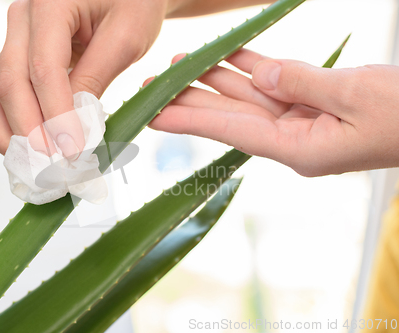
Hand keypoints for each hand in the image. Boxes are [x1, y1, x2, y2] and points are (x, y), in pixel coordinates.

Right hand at [0, 0, 167, 156]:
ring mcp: (13, 36)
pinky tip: (25, 146)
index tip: (73, 151)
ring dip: (9, 132)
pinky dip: (6, 121)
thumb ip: (96, 76)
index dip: (56, 116)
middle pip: (10, 83)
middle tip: (53, 167)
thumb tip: (74, 125)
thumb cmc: (132, 3)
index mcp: (51, 3)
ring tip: (33, 164)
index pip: (44, 69)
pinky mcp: (16, 55)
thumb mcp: (126, 37)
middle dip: (31, 131)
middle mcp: (22, 18)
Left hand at [148, 49, 398, 175]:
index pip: (230, 131)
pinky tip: (225, 56)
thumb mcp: (357, 96)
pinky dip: (250, 67)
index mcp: (299, 149)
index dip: (189, 120)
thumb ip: (302, 83)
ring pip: (247, 96)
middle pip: (229, 115)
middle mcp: (292, 137)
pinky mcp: (313, 101)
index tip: (154, 115)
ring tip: (179, 65)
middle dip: (190, 99)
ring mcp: (301, 119)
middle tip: (152, 87)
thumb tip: (259, 73)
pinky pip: (274, 82)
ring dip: (214, 79)